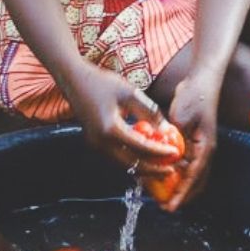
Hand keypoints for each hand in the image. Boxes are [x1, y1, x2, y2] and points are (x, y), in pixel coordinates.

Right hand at [63, 61, 177, 176]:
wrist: (75, 80)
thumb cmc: (102, 82)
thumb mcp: (130, 93)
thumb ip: (149, 112)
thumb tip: (167, 129)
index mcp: (110, 129)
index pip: (140, 147)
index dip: (160, 152)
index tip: (175, 152)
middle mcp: (100, 142)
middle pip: (130, 164)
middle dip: (152, 170)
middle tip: (170, 170)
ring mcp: (95, 145)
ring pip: (122, 165)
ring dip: (142, 167)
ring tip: (160, 168)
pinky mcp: (94, 143)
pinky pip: (116, 158)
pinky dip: (131, 160)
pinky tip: (144, 158)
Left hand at [165, 73, 219, 211]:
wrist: (201, 81)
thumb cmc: (194, 97)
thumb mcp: (182, 120)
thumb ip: (176, 141)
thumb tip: (169, 160)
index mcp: (206, 148)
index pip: (193, 178)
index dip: (181, 194)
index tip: (170, 207)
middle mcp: (206, 151)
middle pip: (196, 182)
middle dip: (182, 196)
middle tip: (165, 206)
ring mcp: (201, 147)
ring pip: (192, 175)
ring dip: (179, 186)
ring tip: (162, 196)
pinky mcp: (194, 142)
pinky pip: (187, 164)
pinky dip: (178, 174)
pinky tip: (164, 175)